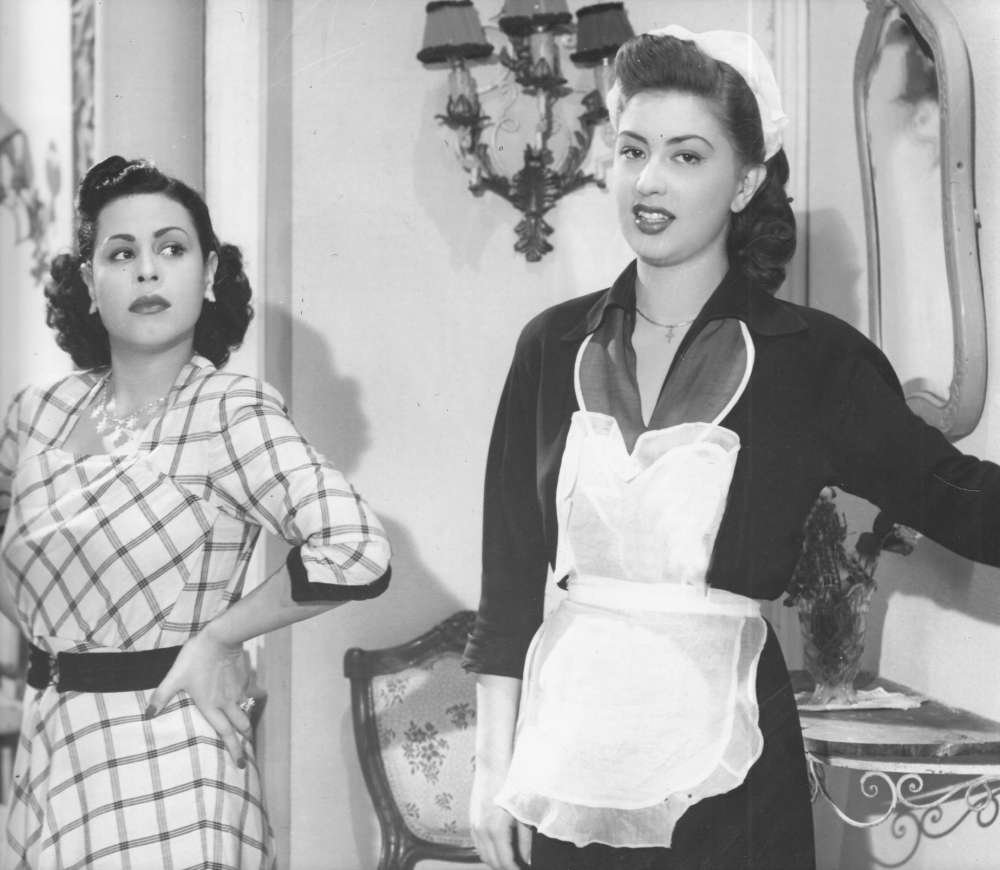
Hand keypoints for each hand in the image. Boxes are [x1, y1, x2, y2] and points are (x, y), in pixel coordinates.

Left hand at [146, 628, 252, 765]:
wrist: (222, 637)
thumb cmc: (197, 657)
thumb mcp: (175, 677)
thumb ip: (162, 696)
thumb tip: (148, 715)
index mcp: (212, 706)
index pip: (225, 734)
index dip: (233, 750)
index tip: (240, 764)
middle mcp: (227, 702)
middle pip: (241, 726)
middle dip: (245, 740)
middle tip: (247, 750)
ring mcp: (237, 690)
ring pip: (245, 711)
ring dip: (246, 723)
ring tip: (246, 729)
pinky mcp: (243, 678)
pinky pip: (245, 695)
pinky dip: (244, 702)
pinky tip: (240, 698)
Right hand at [470, 771, 531, 868]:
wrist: (493, 765)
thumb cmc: (511, 785)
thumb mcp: (522, 814)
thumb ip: (525, 841)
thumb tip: (527, 860)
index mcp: (496, 830)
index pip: (505, 863)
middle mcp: (481, 831)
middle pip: (492, 863)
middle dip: (505, 868)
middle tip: (520, 866)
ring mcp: (474, 826)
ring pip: (483, 856)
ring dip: (496, 862)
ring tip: (512, 860)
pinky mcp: (472, 820)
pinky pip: (478, 845)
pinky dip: (488, 852)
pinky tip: (499, 848)